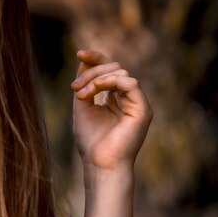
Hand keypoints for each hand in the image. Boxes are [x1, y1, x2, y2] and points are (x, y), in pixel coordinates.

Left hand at [71, 50, 152, 170]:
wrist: (100, 163)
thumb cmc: (90, 140)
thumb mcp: (82, 106)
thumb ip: (84, 84)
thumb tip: (84, 60)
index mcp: (115, 98)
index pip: (109, 69)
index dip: (96, 58)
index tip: (79, 53)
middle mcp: (128, 98)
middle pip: (114, 68)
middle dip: (91, 72)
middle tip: (74, 87)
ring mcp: (137, 103)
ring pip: (120, 73)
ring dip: (96, 79)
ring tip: (81, 94)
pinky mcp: (143, 109)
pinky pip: (131, 83)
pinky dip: (111, 82)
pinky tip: (95, 89)